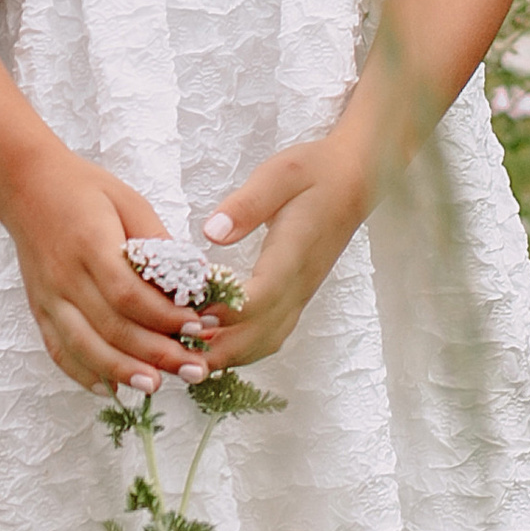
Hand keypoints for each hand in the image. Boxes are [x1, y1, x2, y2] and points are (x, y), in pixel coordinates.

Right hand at [0, 140, 200, 394]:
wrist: (25, 184)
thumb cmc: (83, 190)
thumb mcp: (129, 202)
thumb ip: (157, 242)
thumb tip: (192, 281)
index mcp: (90, 244)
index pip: (128, 294)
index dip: (165, 318)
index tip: (199, 327)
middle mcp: (65, 276)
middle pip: (111, 328)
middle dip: (156, 354)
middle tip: (193, 368)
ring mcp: (48, 297)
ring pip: (84, 346)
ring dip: (122, 371)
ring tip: (156, 385)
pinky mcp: (39, 308)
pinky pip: (59, 349)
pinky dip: (83, 373)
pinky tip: (111, 388)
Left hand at [193, 135, 369, 367]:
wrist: (355, 180)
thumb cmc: (315, 172)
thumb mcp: (279, 174)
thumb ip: (247, 204)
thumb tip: (212, 232)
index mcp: (294, 255)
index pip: (261, 297)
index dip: (226, 313)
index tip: (191, 316)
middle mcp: (299, 285)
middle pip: (260, 334)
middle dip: (218, 349)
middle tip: (173, 353)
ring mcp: (300, 295)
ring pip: (265, 342)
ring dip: (227, 356)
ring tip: (185, 358)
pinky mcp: (296, 297)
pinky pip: (270, 335)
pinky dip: (240, 348)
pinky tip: (211, 345)